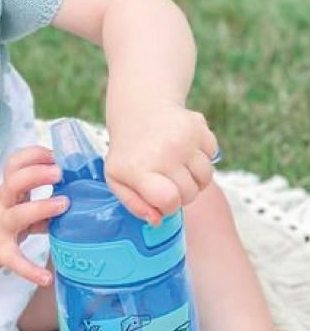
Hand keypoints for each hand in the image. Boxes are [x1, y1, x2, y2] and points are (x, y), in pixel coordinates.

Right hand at [0, 146, 68, 286]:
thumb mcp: (12, 204)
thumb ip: (37, 201)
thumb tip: (71, 195)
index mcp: (6, 191)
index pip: (14, 164)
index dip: (33, 155)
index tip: (52, 154)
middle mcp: (2, 205)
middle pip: (15, 182)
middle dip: (37, 174)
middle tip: (59, 172)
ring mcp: (0, 228)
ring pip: (18, 214)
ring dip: (42, 207)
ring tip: (64, 204)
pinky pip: (15, 261)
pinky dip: (30, 270)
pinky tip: (46, 278)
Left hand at [105, 102, 218, 223]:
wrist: (139, 110)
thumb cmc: (129, 152)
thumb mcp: (117, 179)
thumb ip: (134, 204)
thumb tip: (157, 220)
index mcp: (138, 168)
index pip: (170, 201)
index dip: (169, 206)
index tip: (161, 197)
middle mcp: (162, 152)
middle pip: (190, 193)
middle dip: (181, 193)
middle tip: (166, 179)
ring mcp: (183, 138)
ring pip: (206, 178)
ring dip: (194, 178)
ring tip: (176, 166)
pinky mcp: (199, 127)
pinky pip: (213, 156)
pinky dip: (203, 158)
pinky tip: (184, 150)